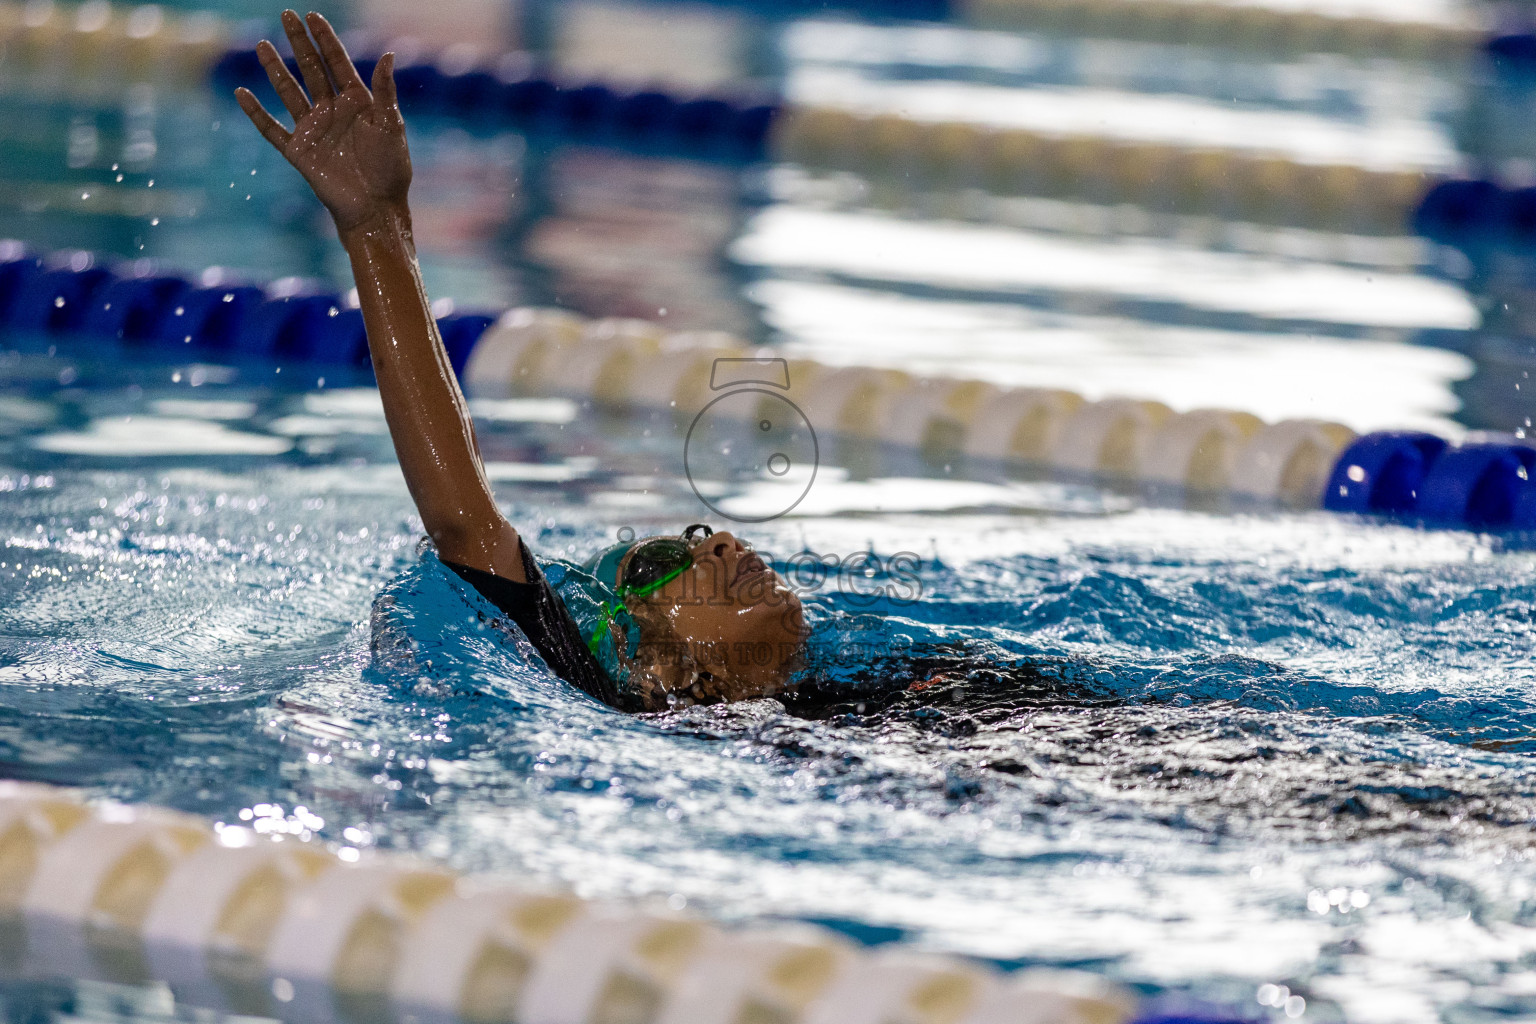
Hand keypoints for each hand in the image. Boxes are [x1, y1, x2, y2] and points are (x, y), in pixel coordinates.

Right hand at [235, 10, 409, 233]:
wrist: (376, 207)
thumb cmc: (390, 169)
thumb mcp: (390, 126)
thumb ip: (386, 91)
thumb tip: (389, 54)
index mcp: (357, 102)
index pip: (338, 63)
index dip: (325, 40)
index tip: (313, 16)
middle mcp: (333, 111)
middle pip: (311, 70)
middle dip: (299, 43)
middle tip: (286, 15)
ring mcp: (313, 129)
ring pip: (289, 92)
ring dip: (275, 69)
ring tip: (262, 45)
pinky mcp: (299, 151)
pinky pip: (272, 129)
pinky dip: (256, 113)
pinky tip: (241, 93)